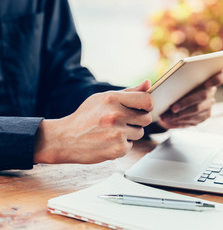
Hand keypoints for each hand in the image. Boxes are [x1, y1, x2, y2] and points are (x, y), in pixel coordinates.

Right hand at [34, 80, 152, 163]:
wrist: (65, 139)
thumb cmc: (86, 116)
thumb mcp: (103, 98)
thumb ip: (128, 92)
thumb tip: (148, 83)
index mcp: (112, 99)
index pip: (147, 100)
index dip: (148, 105)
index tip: (143, 108)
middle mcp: (116, 115)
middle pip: (146, 118)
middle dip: (138, 120)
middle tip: (122, 121)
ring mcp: (117, 133)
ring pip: (140, 132)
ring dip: (130, 133)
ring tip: (112, 131)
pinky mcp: (118, 149)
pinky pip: (131, 145)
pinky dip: (122, 144)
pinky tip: (108, 141)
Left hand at [158, 68, 222, 128]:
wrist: (172, 97)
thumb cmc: (171, 84)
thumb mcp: (167, 78)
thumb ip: (160, 80)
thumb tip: (147, 82)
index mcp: (209, 75)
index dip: (218, 78)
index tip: (207, 83)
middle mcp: (212, 90)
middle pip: (204, 96)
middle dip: (187, 102)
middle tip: (172, 108)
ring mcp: (209, 105)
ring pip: (197, 111)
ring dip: (180, 115)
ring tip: (165, 117)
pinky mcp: (204, 116)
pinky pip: (194, 121)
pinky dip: (180, 122)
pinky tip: (168, 122)